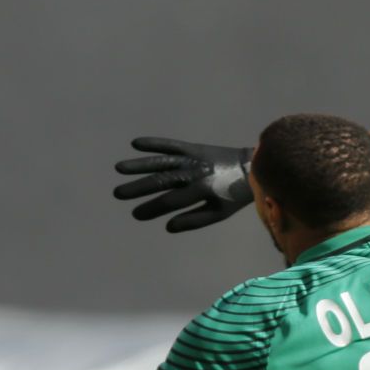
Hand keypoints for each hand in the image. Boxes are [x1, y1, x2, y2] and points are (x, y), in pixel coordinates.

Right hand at [113, 137, 253, 232]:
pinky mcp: (192, 147)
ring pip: (163, 161)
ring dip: (140, 164)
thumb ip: (194, 220)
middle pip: (162, 180)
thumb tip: (167, 226)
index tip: (135, 214)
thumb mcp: (219, 212)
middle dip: (139, 187)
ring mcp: (193, 157)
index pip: (171, 200)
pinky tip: (136, 144)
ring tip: (120, 168)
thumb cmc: (233, 195)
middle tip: (118, 194)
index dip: (153, 208)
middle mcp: (195, 171)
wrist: (250, 167)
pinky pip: (171, 145)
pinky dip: (155, 143)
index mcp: (202, 189)